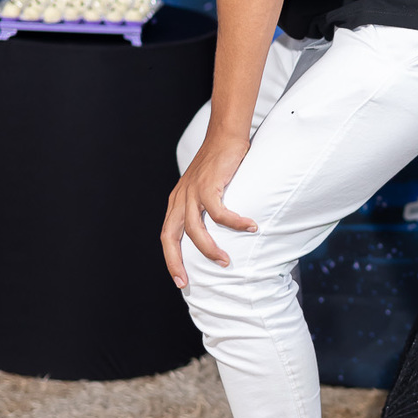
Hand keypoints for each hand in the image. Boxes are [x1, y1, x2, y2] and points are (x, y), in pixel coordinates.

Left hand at [162, 131, 254, 286]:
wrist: (225, 135)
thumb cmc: (220, 163)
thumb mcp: (206, 188)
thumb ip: (204, 209)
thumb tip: (218, 233)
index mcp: (177, 201)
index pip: (167, 235)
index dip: (170, 259)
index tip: (180, 280)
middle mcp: (180, 198)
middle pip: (171, 236)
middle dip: (176, 262)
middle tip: (187, 282)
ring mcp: (193, 191)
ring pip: (194, 229)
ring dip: (209, 248)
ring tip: (226, 262)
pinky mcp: (209, 184)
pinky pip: (219, 211)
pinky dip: (234, 222)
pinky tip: (250, 227)